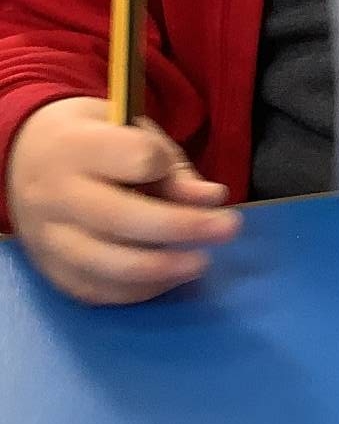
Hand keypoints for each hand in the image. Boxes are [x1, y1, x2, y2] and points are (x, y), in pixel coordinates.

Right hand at [6, 97, 241, 304]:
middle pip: (124, 218)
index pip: (134, 158)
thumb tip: (212, 199)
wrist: (24, 159)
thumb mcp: (132, 132)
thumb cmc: (94, 141)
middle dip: (184, 226)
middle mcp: (56, 194)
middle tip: (229, 228)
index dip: (164, 165)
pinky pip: (100, 291)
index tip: (175, 169)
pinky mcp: (52, 272)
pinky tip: (169, 276)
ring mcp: (49, 238)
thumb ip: (171, 166)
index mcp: (76, 146)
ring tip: (201, 262)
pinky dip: (141, 289)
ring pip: (111, 264)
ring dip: (166, 268)